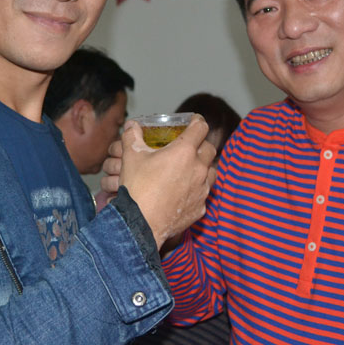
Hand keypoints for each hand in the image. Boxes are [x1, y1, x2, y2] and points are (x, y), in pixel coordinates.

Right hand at [102, 115, 216, 248]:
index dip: (198, 121)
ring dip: (204, 167)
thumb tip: (131, 126)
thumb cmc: (137, 188)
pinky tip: (184, 192)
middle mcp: (198, 169)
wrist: (140, 223)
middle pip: (210, 149)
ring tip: (191, 169)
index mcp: (184, 151)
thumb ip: (132, 137)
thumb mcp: (131, 157)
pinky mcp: (200, 208)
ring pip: (212, 172)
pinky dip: (197, 190)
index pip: (200, 128)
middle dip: (201, 145)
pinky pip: (204, 194)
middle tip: (190, 146)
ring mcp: (202, 190)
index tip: (194, 121)